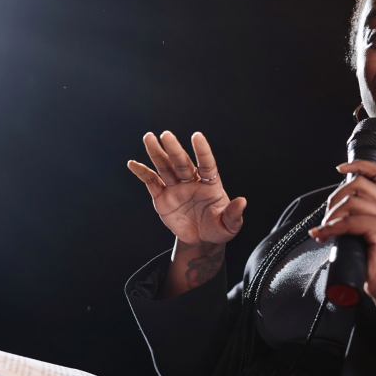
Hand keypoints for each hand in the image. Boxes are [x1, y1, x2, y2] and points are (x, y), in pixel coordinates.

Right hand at [128, 131, 245, 244]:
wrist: (201, 240)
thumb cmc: (218, 228)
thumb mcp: (229, 226)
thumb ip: (234, 214)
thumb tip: (243, 201)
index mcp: (210, 185)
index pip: (207, 164)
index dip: (202, 151)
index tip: (197, 136)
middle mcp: (192, 182)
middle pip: (182, 163)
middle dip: (174, 149)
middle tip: (166, 135)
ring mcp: (176, 188)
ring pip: (165, 167)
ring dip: (156, 153)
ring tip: (149, 137)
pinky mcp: (162, 197)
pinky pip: (151, 182)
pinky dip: (142, 172)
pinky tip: (133, 164)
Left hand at [308, 160, 375, 302]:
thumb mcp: (374, 236)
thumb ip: (365, 218)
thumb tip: (338, 208)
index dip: (360, 165)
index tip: (340, 169)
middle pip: (359, 184)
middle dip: (335, 198)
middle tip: (326, 218)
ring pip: (352, 201)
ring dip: (331, 215)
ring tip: (324, 231)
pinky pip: (349, 222)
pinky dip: (331, 228)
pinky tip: (323, 236)